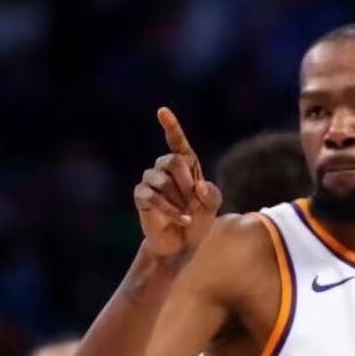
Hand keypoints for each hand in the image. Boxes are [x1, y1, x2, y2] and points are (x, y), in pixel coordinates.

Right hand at [133, 108, 222, 258]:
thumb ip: (212, 194)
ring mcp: (151, 181)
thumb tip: (199, 186)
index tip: (162, 111)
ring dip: (179, 199)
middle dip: (186, 182)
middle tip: (194, 202)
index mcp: (185, 165)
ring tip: (187, 213)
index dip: (171, 126)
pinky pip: (153, 196)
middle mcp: (165, 169)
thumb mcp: (213, 207)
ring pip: (162, 179)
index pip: (177, 142)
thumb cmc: (198, 221)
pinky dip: (170, 210)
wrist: (182, 245)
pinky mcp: (141, 196)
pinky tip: (182, 219)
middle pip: (173, 160)